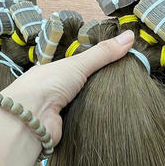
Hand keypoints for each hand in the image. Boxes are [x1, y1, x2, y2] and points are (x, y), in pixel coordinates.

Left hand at [1, 30, 134, 144]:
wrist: (33, 116)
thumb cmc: (50, 83)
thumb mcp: (79, 63)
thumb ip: (103, 53)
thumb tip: (131, 35)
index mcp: (51, 72)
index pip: (73, 68)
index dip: (91, 67)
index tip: (114, 68)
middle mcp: (50, 92)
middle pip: (77, 89)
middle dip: (94, 89)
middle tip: (121, 88)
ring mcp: (54, 112)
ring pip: (78, 107)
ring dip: (93, 107)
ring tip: (119, 104)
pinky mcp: (60, 130)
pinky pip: (79, 124)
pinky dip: (90, 122)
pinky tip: (107, 120)